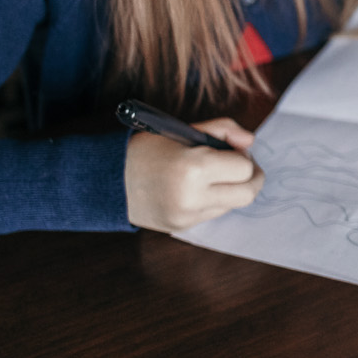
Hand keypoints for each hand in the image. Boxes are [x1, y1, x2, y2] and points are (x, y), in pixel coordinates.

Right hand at [124, 118, 263, 232]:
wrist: (107, 181)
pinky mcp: (182, 227)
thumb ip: (222, 129)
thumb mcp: (182, 129)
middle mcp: (192, 197)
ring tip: (211, 175)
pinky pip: (213, 214)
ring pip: (232, 205)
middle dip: (251, 178)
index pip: (244, 169)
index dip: (244, 158)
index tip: (235, 151)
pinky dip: (213, 201)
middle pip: (247, 194)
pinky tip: (195, 188)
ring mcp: (187, 216)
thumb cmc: (145, 150)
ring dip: (231, 190)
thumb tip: (250, 141)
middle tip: (239, 166)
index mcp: (194, 168)